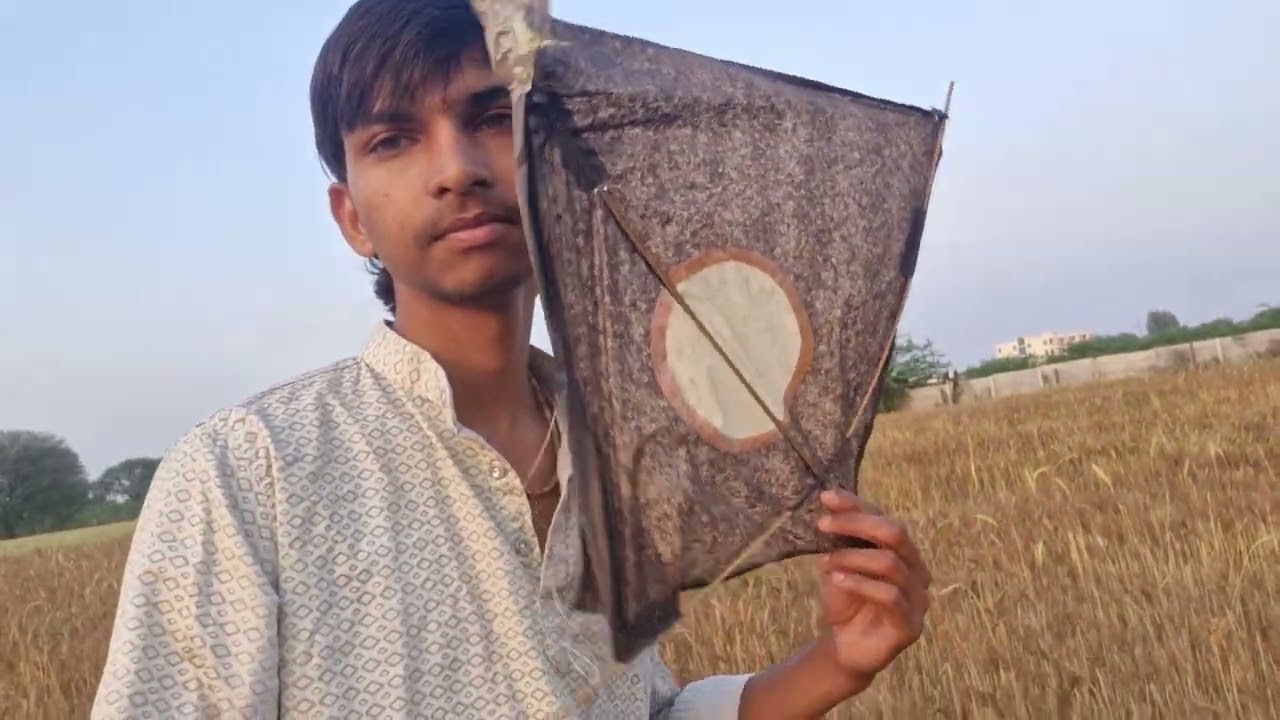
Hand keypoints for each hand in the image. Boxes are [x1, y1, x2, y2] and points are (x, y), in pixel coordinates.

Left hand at [816, 489, 930, 682]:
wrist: (846, 646)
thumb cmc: (846, 601)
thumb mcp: (839, 564)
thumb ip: (841, 538)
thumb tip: (829, 500)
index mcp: (903, 551)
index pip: (884, 518)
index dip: (856, 505)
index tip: (826, 497)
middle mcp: (917, 569)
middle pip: (895, 533)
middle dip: (856, 524)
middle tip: (823, 525)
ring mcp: (918, 597)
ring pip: (890, 563)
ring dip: (852, 557)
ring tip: (825, 561)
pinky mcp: (911, 624)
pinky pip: (889, 595)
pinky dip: (859, 583)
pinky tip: (835, 581)